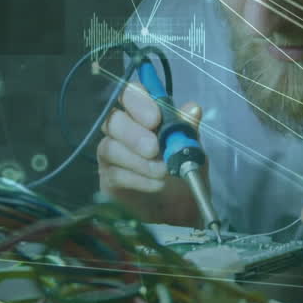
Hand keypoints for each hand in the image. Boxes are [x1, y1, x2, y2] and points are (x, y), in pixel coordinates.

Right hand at [98, 81, 202, 226]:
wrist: (183, 208)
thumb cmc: (185, 170)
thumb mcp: (193, 149)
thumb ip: (188, 129)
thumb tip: (193, 109)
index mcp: (143, 114)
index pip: (129, 94)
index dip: (138, 102)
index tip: (155, 118)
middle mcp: (122, 129)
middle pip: (112, 120)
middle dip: (133, 134)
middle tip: (154, 148)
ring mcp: (112, 154)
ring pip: (109, 148)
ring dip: (138, 160)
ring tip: (163, 171)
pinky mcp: (109, 179)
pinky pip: (114, 174)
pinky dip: (137, 179)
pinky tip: (156, 184)